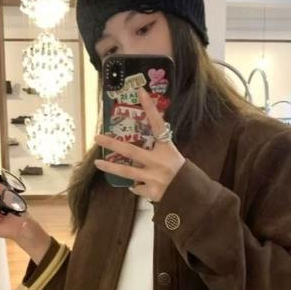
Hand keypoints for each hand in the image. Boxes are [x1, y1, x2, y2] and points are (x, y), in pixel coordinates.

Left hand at [94, 87, 185, 202]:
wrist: (193, 196)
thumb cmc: (183, 174)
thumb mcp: (174, 157)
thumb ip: (158, 151)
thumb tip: (140, 149)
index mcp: (167, 149)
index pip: (158, 125)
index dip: (150, 109)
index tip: (141, 93)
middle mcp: (159, 162)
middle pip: (131, 151)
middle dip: (112, 143)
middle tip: (97, 137)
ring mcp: (154, 178)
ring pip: (126, 172)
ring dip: (110, 167)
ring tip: (97, 162)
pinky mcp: (151, 192)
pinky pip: (136, 187)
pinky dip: (136, 186)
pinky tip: (139, 185)